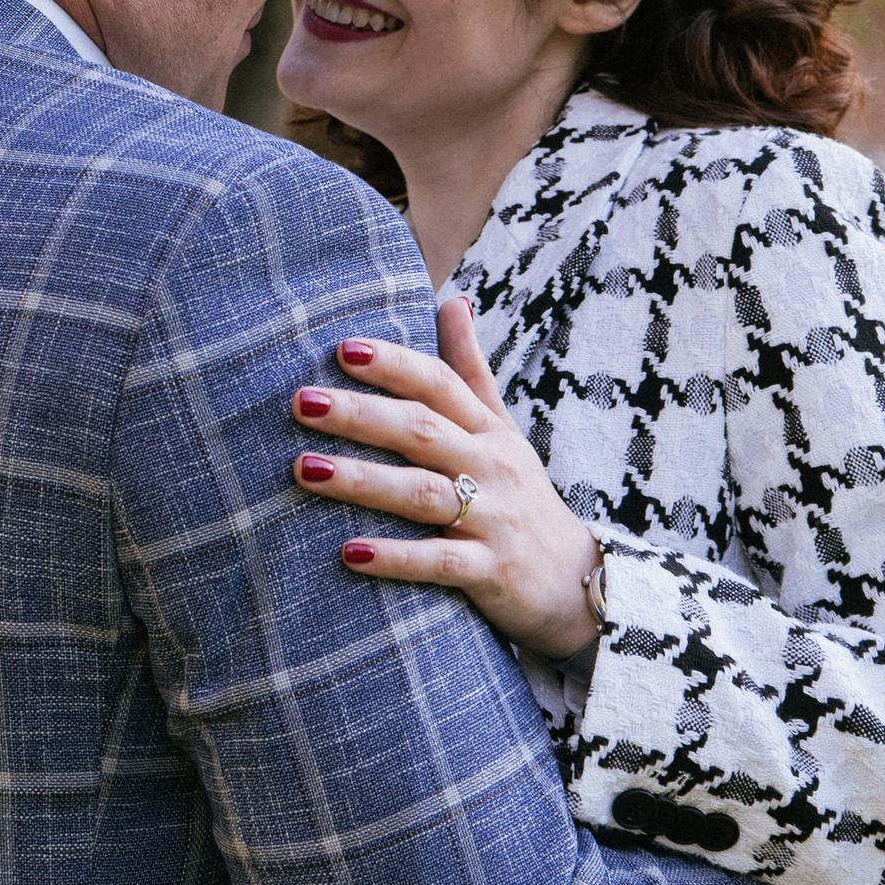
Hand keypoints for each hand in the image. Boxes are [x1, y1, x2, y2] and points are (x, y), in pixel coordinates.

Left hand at [292, 296, 601, 660]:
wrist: (582, 583)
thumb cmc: (521, 496)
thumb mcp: (501, 431)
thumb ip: (471, 370)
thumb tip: (454, 300)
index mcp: (487, 430)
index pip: (441, 385)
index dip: (396, 365)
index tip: (344, 347)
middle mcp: (492, 467)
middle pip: (421, 431)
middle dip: (361, 414)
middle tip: (301, 402)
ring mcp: (493, 519)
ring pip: (422, 494)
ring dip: (362, 481)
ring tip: (304, 470)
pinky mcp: (491, 571)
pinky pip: (438, 563)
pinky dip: (395, 558)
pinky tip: (349, 553)